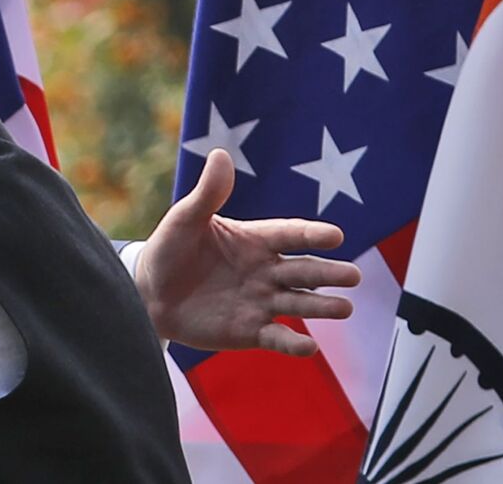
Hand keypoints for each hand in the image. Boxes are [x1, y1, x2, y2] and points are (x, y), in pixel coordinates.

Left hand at [134, 149, 362, 356]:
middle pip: (303, 271)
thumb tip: (220, 154)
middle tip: (353, 276)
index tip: (335, 235)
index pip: (290, 235)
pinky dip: (294, 344)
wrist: (148, 294)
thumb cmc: (169, 250)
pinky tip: (309, 347)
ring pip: (299, 303)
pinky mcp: (251, 331)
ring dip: (322, 307)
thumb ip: (208, 193)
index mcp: (254, 240)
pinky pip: (277, 337)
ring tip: (345, 308)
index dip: (311, 235)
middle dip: (328, 273)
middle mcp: (265, 271)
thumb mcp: (185, 219)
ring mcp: (261, 301)